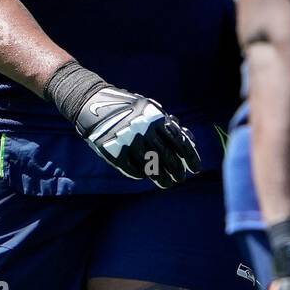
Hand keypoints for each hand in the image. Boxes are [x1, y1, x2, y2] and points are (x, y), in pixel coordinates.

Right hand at [44, 61, 200, 186]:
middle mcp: (146, 131)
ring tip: (167, 184)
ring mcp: (130, 142)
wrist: (93, 105)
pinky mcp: (115, 152)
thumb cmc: (128, 108)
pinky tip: (145, 176)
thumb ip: (169, 124)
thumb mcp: (151, 109)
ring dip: (162, 178)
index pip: (180, 143)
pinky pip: (133, 168)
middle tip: (180, 179)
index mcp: (157, 119)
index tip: (196, 170)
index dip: (191, 158)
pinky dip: (141, 174)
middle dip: (177, 171)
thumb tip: (190, 140)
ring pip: (151, 167)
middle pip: (168, 158)